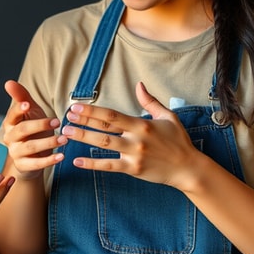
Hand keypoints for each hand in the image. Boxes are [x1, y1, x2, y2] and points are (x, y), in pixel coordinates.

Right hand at [0, 80, 64, 179]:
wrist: (33, 155)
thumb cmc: (33, 129)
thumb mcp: (30, 111)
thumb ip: (21, 97)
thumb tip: (8, 82)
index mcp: (10, 123)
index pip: (12, 114)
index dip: (19, 109)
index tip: (27, 104)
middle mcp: (10, 138)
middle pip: (22, 130)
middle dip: (40, 125)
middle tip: (57, 121)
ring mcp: (16, 152)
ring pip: (30, 147)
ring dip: (48, 143)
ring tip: (64, 139)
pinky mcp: (24, 166)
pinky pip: (36, 164)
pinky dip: (49, 161)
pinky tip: (61, 156)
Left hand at [60, 82, 199, 187]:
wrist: (187, 168)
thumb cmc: (178, 141)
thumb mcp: (168, 116)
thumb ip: (150, 101)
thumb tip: (139, 85)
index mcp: (142, 124)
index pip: (112, 114)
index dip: (93, 110)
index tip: (76, 106)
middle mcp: (136, 138)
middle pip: (105, 127)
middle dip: (84, 121)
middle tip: (66, 117)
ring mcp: (134, 154)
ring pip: (104, 145)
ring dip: (83, 138)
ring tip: (66, 134)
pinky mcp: (133, 169)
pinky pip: (109, 166)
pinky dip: (92, 164)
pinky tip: (77, 161)